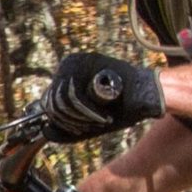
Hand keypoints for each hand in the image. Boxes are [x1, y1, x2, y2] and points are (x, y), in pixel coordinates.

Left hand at [37, 51, 163, 141]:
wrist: (145, 97)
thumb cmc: (118, 109)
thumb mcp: (87, 122)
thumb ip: (65, 130)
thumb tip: (45, 130)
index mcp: (65, 77)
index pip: (48, 101)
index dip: (61, 120)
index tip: (79, 128)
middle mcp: (69, 65)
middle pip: (52, 100)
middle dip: (69, 121)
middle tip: (89, 127)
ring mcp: (79, 61)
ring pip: (62, 98)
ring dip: (80, 118)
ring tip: (98, 121)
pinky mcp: (91, 62)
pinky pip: (75, 94)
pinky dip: (87, 113)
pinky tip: (101, 117)